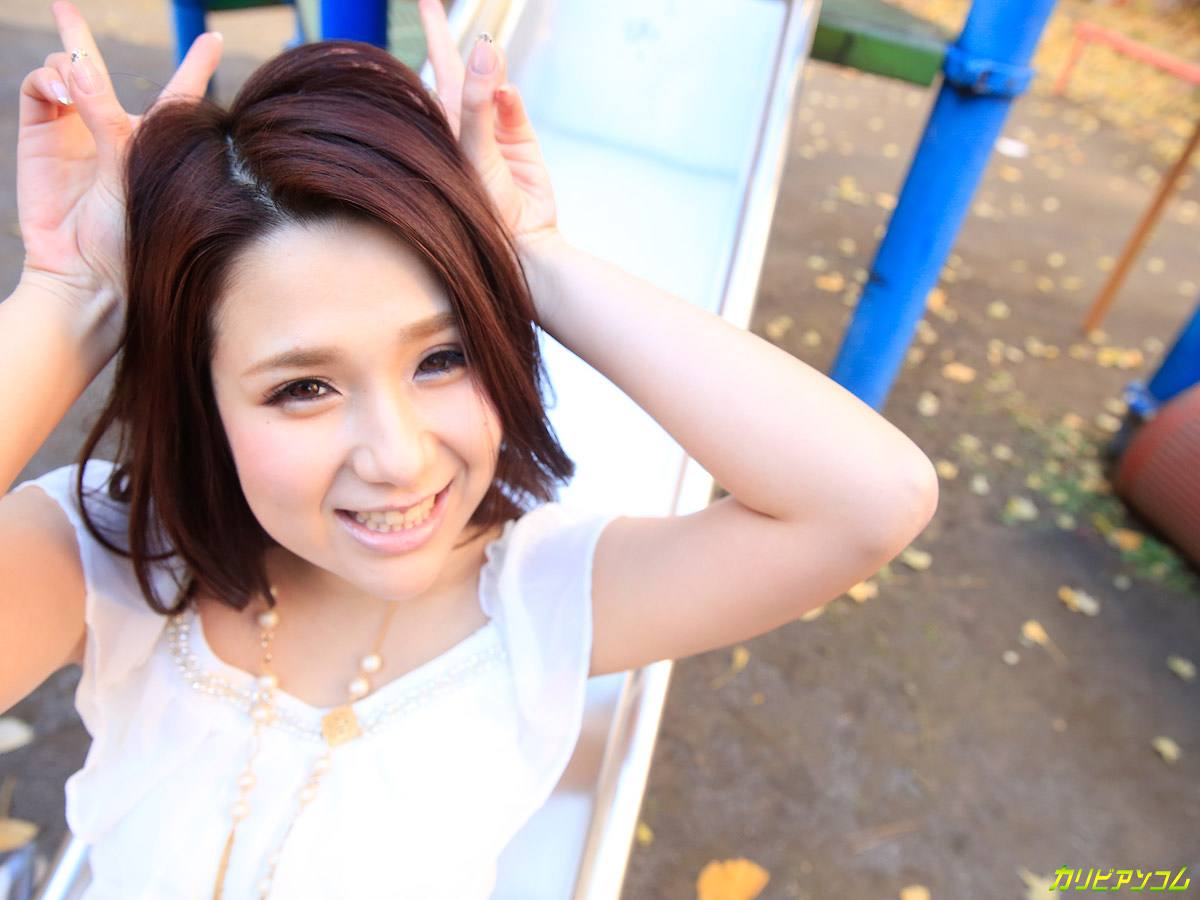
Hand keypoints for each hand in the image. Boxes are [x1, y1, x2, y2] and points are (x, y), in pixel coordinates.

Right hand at [16, 1, 221, 313]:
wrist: (87, 275)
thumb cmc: (130, 236)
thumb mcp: (133, 174)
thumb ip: (108, 118)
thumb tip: (81, 66)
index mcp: (157, 142)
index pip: (180, 95)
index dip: (196, 64)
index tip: (214, 37)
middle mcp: (116, 131)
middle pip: (105, 72)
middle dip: (81, 36)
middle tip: (65, 5)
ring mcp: (74, 131)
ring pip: (68, 72)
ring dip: (69, 63)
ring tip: (75, 81)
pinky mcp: (40, 135)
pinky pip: (39, 88)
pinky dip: (48, 79)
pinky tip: (61, 89)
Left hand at [416, 0, 559, 248]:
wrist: (520, 243)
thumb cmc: (481, 208)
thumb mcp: (472, 152)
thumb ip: (479, 102)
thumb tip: (487, 51)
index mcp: (442, 127)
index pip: (435, 70)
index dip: (434, 34)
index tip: (425, 0)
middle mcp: (465, 125)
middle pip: (462, 69)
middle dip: (457, 40)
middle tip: (438, 3)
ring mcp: (494, 129)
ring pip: (493, 82)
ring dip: (492, 70)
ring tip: (489, 55)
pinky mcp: (520, 138)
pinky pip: (513, 103)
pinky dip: (510, 98)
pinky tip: (506, 96)